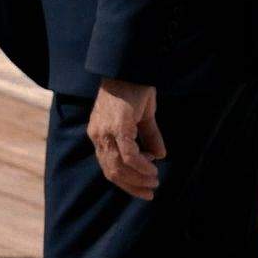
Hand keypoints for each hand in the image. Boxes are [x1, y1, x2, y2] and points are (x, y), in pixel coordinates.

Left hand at [87, 78, 164, 198]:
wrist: (129, 66)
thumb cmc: (134, 87)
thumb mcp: (143, 116)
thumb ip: (149, 136)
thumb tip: (159, 156)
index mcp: (99, 133)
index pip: (108, 166)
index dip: (125, 180)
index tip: (141, 189)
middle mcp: (98, 135)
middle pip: (111, 171)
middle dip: (132, 185)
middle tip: (150, 191)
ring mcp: (105, 132)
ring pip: (119, 166)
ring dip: (138, 178)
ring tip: (154, 181)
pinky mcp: (118, 127)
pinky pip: (128, 155)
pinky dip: (140, 166)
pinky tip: (152, 169)